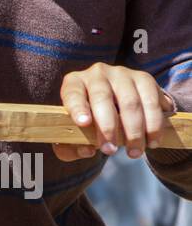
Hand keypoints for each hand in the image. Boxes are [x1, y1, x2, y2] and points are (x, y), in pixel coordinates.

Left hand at [55, 62, 174, 161]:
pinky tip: (152, 141)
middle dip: (108, 128)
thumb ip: (71, 146)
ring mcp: (122, 74)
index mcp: (74, 84)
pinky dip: (153, 124)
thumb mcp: (71, 135)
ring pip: (130, 102)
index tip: (84, 123)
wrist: (114, 106)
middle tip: (110, 151)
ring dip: (134, 131)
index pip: (73, 94)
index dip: (78, 108)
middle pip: (103, 98)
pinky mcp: (144, 78)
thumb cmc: (87, 123)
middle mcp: (97, 74)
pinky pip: (151, 101)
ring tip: (134, 152)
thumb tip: (88, 151)